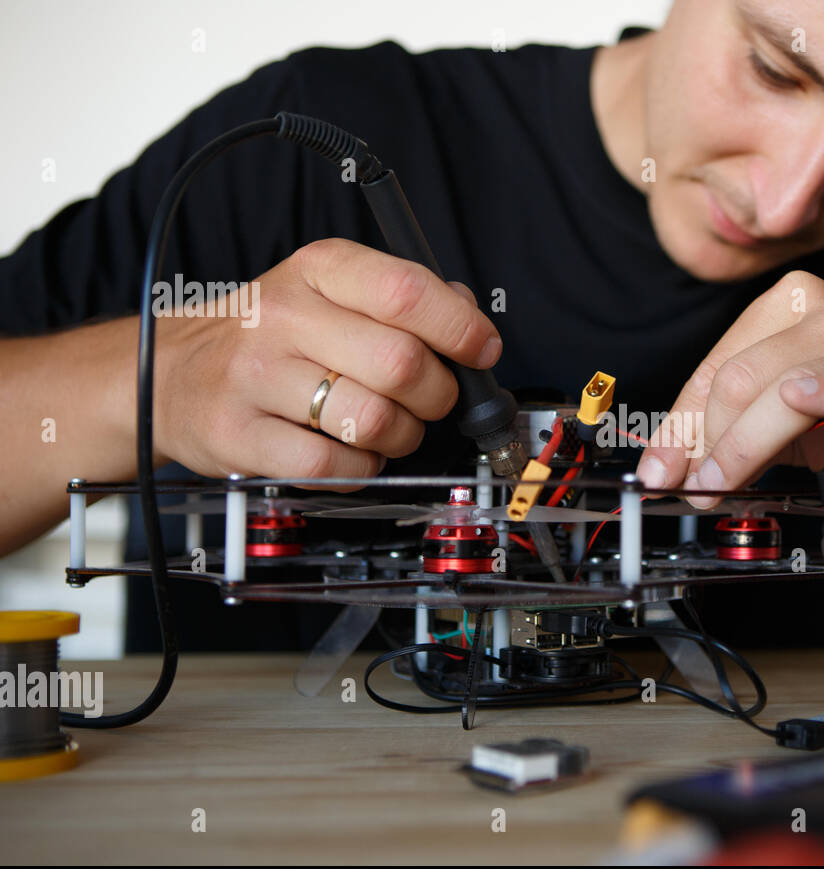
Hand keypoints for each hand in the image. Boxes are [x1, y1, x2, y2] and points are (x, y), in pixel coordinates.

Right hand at [153, 237, 500, 485]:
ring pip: (373, 420)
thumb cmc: (270, 334)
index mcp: (319, 270)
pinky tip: (353, 455)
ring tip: (387, 429)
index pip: (407, 291)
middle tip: (430, 400)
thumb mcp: (329, 290)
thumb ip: (402, 299)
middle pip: (402, 364)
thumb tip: (472, 323)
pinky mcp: (239, 435)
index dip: (461, 328)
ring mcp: (257, 377)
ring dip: (401, 437)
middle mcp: (284, 316)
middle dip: (438, 395)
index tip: (482, 350)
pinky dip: (362, 471)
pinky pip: (333, 468)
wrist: (171, 371)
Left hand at [635, 270, 823, 506]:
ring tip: (721, 485)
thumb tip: (672, 465)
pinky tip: (802, 404)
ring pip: (770, 389)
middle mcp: (817, 308)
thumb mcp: (792, 412)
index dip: (676, 428)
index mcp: (784, 306)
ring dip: (736, 447)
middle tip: (692, 489)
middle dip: (700, 444)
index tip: (657, 473)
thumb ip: (735, 427)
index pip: (711, 370)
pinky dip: (817, 393)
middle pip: (732, 381)